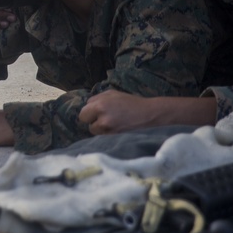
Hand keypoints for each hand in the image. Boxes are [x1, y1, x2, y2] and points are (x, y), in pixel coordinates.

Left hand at [80, 90, 217, 132]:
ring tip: (112, 125)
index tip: (95, 113)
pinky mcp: (115, 137)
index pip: (83, 113)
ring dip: (100, 129)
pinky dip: (107, 135)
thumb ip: (97, 99)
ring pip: (94, 132)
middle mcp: (102, 117)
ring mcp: (109, 129)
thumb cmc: (131, 102)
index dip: (89, 113)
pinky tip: (116, 130)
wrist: (150, 115)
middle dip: (92, 121)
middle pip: (86, 123)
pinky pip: (103, 137)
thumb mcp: (112, 94)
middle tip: (103, 119)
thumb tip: (87, 106)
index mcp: (100, 104)